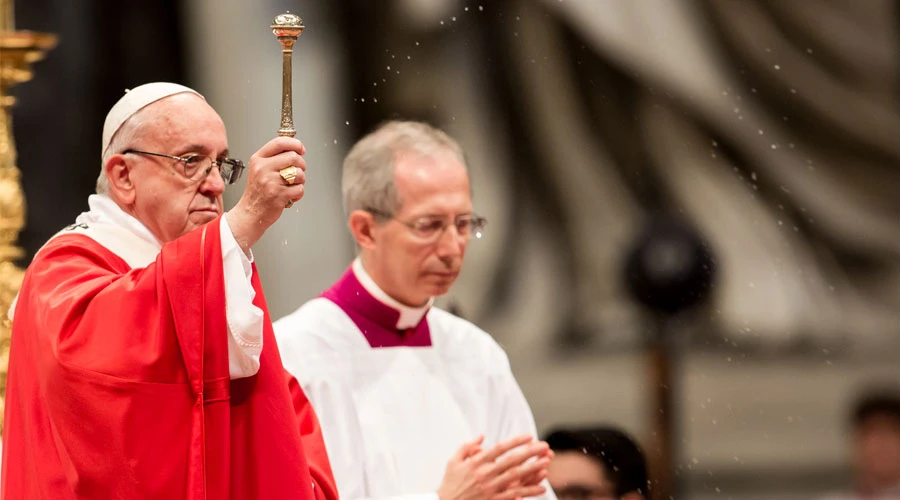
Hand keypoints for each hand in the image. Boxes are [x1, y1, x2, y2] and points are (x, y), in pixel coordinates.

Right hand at [226, 137, 306, 251]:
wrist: (250, 213)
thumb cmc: (257, 192)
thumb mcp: (259, 169)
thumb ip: (273, 158)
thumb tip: (294, 149)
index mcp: (258, 159)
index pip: (279, 142)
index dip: (295, 144)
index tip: (301, 149)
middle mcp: (263, 169)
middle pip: (293, 157)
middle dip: (301, 164)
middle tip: (298, 172)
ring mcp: (270, 182)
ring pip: (299, 173)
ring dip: (301, 180)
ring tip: (292, 185)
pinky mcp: (278, 195)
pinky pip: (299, 189)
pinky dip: (299, 193)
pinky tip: (290, 195)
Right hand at [437, 435, 551, 499]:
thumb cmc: (450, 483)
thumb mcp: (453, 461)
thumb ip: (467, 447)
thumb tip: (482, 437)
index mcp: (476, 462)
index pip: (500, 448)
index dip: (515, 441)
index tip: (529, 436)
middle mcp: (485, 474)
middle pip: (511, 461)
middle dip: (529, 452)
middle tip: (544, 445)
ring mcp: (490, 488)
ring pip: (515, 477)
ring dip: (532, 469)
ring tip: (546, 462)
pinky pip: (514, 495)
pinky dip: (528, 492)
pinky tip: (541, 488)